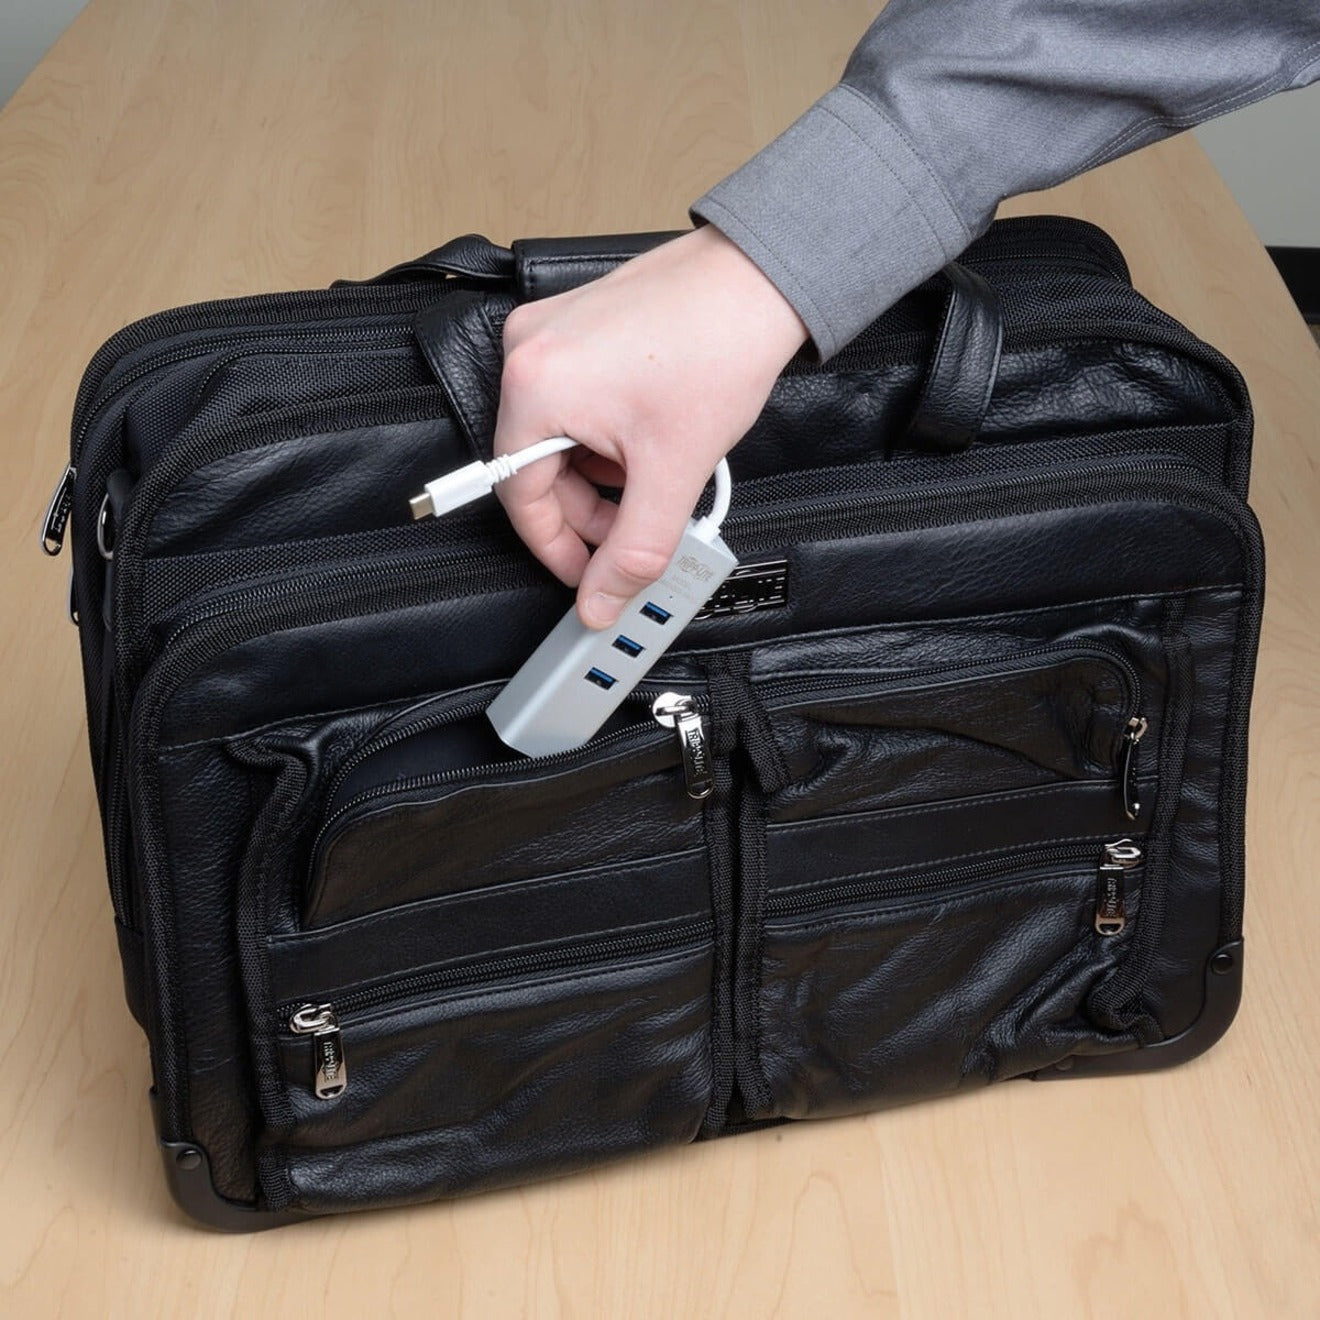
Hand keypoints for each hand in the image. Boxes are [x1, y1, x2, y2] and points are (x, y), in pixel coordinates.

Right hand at [492, 225, 808, 627]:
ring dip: (599, 473)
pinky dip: (604, 434)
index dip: (557, 550)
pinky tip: (645, 436)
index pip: (520, 499)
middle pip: (536, 468)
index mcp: (534, 387)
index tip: (586, 574)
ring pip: (556, 437)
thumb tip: (601, 599)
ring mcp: (548, 332)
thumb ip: (633, 551)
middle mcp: (527, 351)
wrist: (758, 280)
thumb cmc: (718, 346)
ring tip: (652, 470)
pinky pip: (570, 401)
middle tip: (629, 531)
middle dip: (588, 509)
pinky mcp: (572, 323)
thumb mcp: (672, 472)